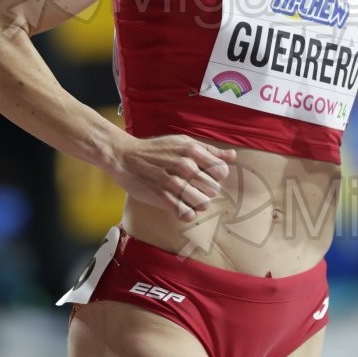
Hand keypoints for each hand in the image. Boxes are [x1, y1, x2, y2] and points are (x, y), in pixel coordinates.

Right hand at [111, 133, 236, 221]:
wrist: (125, 157)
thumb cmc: (156, 150)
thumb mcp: (183, 142)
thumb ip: (209, 151)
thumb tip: (232, 156)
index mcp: (192, 150)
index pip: (222, 171)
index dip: (216, 176)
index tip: (205, 176)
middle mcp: (185, 165)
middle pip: (213, 189)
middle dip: (206, 191)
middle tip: (194, 188)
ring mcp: (173, 182)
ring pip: (203, 204)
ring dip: (197, 204)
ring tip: (187, 199)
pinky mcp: (161, 197)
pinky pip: (186, 214)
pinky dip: (186, 213)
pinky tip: (179, 206)